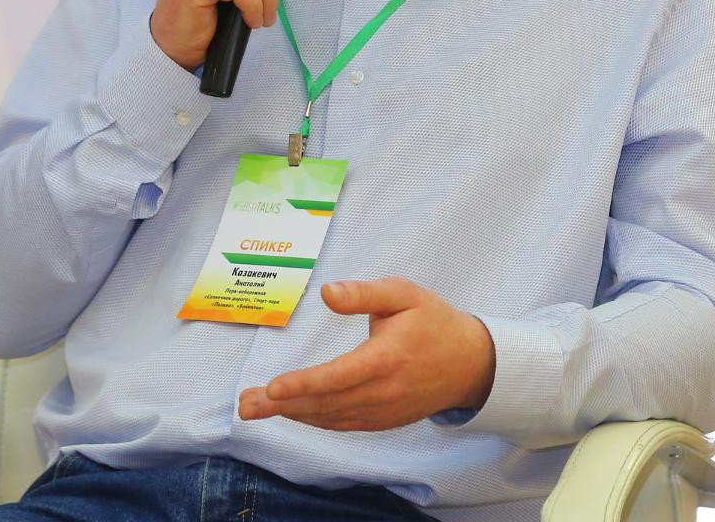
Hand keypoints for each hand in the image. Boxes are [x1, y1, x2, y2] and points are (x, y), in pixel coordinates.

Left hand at [236, 278, 495, 430]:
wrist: (469, 363)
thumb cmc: (433, 322)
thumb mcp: (404, 294)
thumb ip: (364, 293)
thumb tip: (327, 291)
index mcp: (388, 358)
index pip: (340, 376)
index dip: (305, 384)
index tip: (274, 388)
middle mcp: (384, 391)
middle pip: (326, 403)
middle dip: (282, 405)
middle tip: (245, 404)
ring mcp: (384, 411)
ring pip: (330, 417)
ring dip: (291, 414)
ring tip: (254, 408)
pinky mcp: (383, 420)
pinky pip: (342, 423)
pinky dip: (313, 419)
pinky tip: (290, 411)